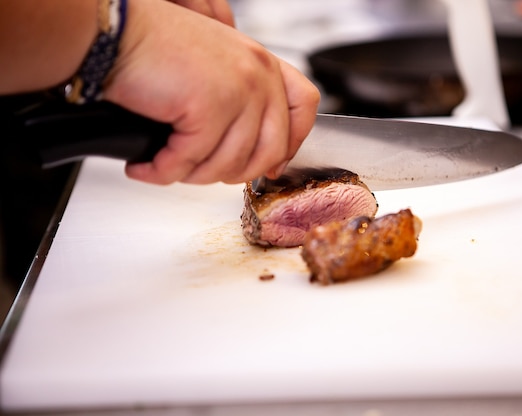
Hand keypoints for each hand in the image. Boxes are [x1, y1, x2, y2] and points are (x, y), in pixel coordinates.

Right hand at [103, 0, 319, 184]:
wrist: (116, 33)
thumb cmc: (155, 50)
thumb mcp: (215, 70)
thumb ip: (242, 102)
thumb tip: (252, 149)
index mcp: (263, 64)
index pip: (303, 108)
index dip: (290, 144)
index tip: (271, 165)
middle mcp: (258, 74)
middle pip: (270, 150)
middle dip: (232, 173)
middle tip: (199, 170)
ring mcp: (238, 90)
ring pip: (230, 164)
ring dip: (193, 175)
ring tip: (167, 165)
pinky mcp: (210, 107)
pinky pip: (192, 161)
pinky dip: (163, 171)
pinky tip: (146, 165)